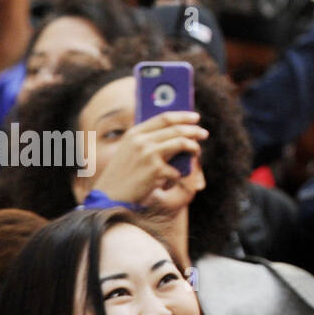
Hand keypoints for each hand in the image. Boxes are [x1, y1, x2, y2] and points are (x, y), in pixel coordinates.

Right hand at [88, 111, 207, 206]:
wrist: (109, 198)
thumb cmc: (123, 176)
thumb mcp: (130, 153)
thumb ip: (149, 142)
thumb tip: (182, 135)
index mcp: (134, 134)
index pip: (164, 118)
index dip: (183, 116)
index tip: (195, 117)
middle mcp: (141, 141)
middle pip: (177, 129)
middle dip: (194, 131)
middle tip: (204, 133)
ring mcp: (149, 154)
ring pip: (182, 143)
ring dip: (194, 148)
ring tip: (196, 152)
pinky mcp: (156, 170)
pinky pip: (176, 170)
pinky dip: (175, 176)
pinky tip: (168, 182)